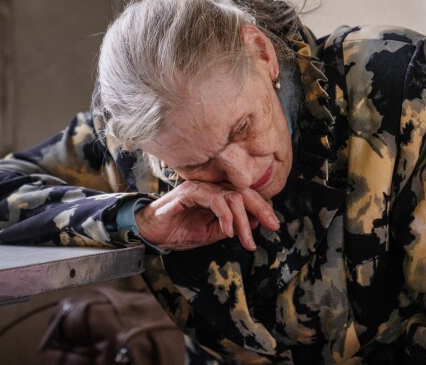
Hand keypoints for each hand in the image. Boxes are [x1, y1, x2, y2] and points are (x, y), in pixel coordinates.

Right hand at [134, 181, 279, 250]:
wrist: (151, 234)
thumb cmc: (178, 232)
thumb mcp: (211, 234)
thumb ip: (231, 226)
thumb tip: (256, 221)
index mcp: (216, 194)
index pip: (244, 195)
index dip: (262, 208)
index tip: (274, 225)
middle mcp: (209, 187)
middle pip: (243, 191)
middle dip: (261, 209)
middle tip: (273, 226)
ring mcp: (199, 187)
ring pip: (231, 196)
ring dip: (242, 220)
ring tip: (244, 239)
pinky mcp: (188, 192)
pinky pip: (214, 199)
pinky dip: (225, 215)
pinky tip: (227, 231)